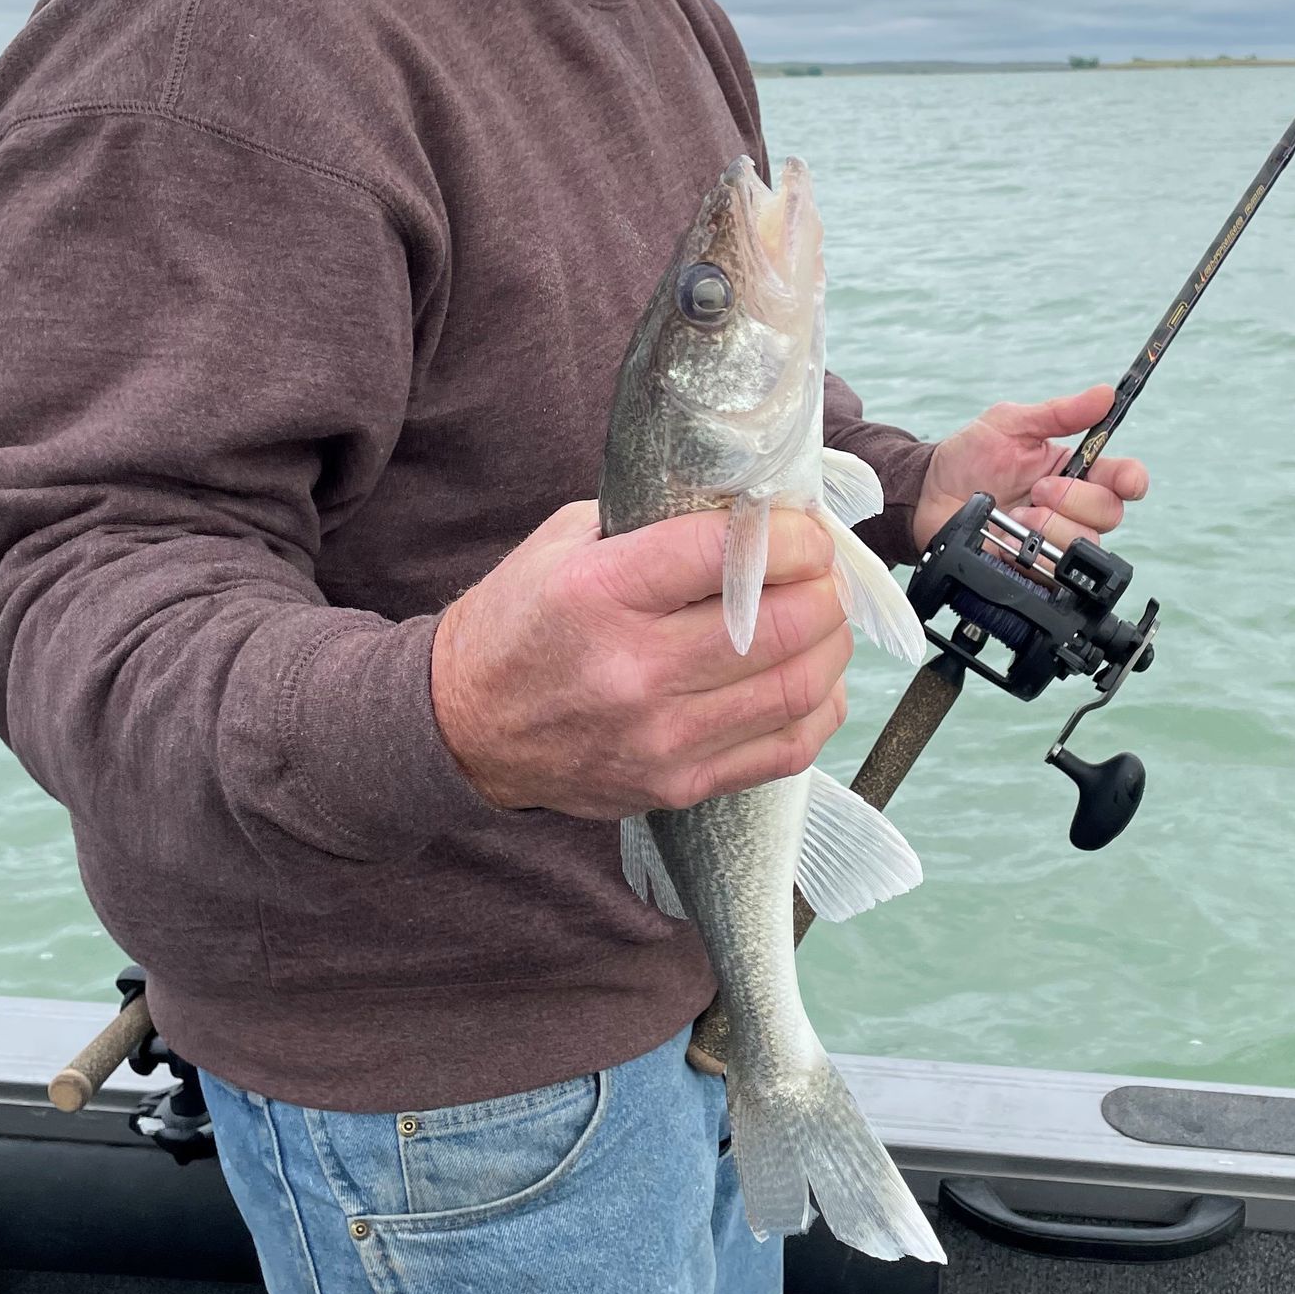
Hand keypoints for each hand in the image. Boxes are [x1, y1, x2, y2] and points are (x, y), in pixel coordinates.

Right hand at [430, 502, 853, 819]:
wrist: (463, 727)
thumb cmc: (522, 620)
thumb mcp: (568, 543)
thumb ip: (655, 521)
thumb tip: (754, 507)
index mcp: (601, 592)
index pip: (729, 554)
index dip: (792, 537)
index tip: (805, 531)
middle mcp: (633, 669)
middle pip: (778, 624)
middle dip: (824, 589)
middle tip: (823, 573)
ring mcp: (660, 737)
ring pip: (797, 688)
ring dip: (831, 645)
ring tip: (824, 619)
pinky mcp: (677, 785)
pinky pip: (786, 750)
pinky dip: (819, 709)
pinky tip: (813, 680)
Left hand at [913, 384, 1148, 553]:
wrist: (929, 496)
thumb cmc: (969, 457)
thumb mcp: (1010, 424)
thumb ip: (1058, 413)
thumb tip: (1105, 395)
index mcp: (1075, 471)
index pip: (1123, 478)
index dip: (1130, 479)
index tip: (1123, 478)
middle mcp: (1072, 508)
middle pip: (1109, 513)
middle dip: (1074, 499)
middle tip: (1037, 489)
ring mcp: (1055, 541)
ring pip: (1085, 545)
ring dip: (1050, 527)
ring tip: (1016, 517)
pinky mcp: (1035, 569)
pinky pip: (1055, 574)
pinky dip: (1033, 556)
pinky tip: (1009, 541)